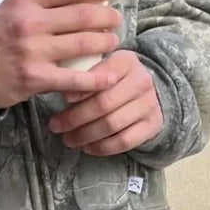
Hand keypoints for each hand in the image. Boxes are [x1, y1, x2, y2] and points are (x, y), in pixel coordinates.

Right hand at [0, 0, 122, 110]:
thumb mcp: (10, 7)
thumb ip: (40, 1)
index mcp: (24, 0)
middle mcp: (29, 23)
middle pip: (83, 15)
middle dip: (107, 16)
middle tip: (115, 19)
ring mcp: (33, 52)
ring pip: (84, 44)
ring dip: (105, 42)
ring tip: (112, 41)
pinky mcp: (36, 79)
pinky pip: (75, 79)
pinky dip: (97, 79)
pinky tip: (110, 77)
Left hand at [48, 49, 163, 156]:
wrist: (146, 94)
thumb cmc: (115, 80)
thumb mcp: (103, 67)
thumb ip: (86, 73)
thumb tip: (62, 89)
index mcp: (126, 61)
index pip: (102, 77)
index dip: (82, 89)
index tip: (64, 99)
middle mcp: (142, 81)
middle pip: (103, 104)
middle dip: (75, 117)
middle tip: (56, 126)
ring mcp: (149, 105)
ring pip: (112, 124)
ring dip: (85, 135)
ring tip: (68, 139)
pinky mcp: (153, 125)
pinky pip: (124, 141)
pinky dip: (102, 147)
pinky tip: (88, 148)